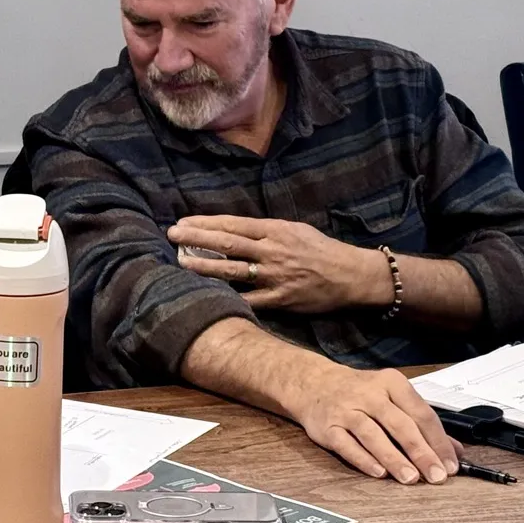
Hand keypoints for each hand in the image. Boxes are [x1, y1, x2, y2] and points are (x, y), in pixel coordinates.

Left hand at [168, 215, 382, 314]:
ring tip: (182, 263)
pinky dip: (228, 298)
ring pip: (232, 270)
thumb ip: (264, 230)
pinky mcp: (280, 299)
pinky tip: (209, 296)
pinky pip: (249, 300)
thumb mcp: (293, 229)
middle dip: (197, 238)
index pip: (233, 224)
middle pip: (227, 243)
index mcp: (274, 230)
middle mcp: (271, 251)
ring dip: (205, 266)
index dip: (206, 223)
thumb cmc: (320, 249)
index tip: (184, 222)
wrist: (350, 275)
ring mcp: (274, 276)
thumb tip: (232, 229)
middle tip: (172, 235)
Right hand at [296, 361, 461, 483]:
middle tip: (436, 476)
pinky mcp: (327, 426)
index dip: (438, 441)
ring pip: (372, 434)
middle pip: (399, 424)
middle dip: (421, 452)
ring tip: (410, 478)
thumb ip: (422, 422)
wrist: (314, 383)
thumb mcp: (393, 397)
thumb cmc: (360, 393)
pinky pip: (346, 444)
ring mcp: (346, 410)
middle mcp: (368, 394)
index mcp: (391, 383)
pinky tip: (378, 472)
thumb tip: (455, 451)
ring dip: (393, 457)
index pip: (421, 412)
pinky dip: (363, 459)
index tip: (450, 464)